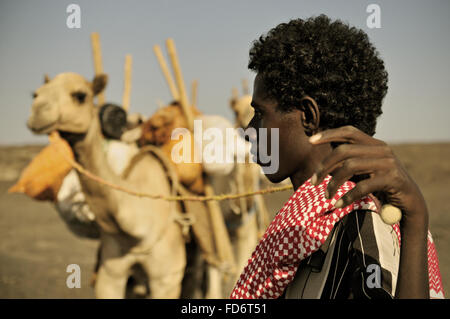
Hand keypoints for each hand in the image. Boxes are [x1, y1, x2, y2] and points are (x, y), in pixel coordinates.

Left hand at [309, 125, 427, 226]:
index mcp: (375, 144)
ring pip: (350, 166)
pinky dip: (347, 197)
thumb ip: (350, 163)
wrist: (410, 205)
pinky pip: (362, 186)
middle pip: (344, 150)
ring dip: (333, 183)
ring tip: (326, 196)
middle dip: (324, 166)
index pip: (349, 132)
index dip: (329, 134)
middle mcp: (382, 150)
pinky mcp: (393, 179)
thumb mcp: (365, 172)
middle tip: (313, 182)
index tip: (310, 141)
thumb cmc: (382, 187)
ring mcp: (388, 163)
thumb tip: (324, 164)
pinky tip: (338, 204)